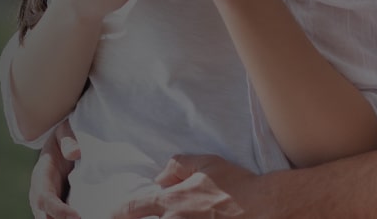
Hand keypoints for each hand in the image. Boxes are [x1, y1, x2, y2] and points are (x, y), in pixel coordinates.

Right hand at [29, 119, 81, 218]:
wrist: (61, 144)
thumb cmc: (64, 138)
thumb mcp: (64, 132)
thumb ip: (68, 139)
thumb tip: (75, 153)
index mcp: (40, 177)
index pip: (44, 199)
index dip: (58, 211)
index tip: (77, 216)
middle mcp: (41, 195)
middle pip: (45, 218)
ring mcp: (49, 205)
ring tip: (89, 217)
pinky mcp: (60, 210)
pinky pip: (63, 218)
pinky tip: (90, 216)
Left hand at [113, 155, 255, 218]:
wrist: (264, 208)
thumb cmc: (236, 184)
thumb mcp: (205, 163)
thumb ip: (177, 166)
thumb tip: (161, 178)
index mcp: (172, 202)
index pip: (134, 208)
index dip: (119, 212)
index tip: (111, 214)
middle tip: (124, 218)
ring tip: (173, 216)